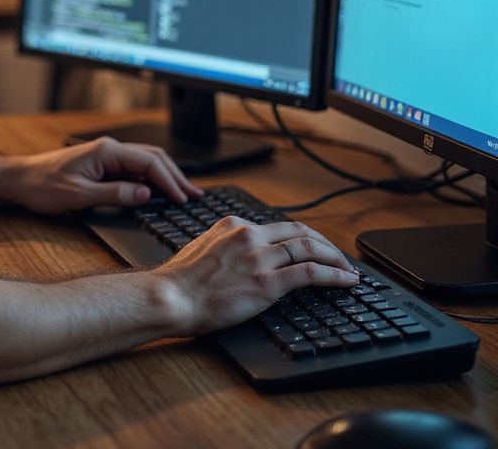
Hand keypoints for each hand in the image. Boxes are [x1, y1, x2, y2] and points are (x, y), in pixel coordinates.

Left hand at [6, 136, 202, 214]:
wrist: (19, 180)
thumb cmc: (43, 186)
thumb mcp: (79, 196)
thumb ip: (115, 195)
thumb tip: (146, 196)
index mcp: (106, 151)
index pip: (149, 163)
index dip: (169, 181)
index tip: (183, 199)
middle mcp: (108, 149)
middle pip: (153, 158)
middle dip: (175, 176)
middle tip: (194, 196)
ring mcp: (105, 156)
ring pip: (144, 162)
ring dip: (165, 177)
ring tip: (184, 193)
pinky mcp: (101, 165)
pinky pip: (133, 169)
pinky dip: (150, 180)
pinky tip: (158, 192)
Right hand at [155, 216, 359, 335]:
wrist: (173, 297)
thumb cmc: (182, 280)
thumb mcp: (203, 246)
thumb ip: (226, 242)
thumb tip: (241, 247)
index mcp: (233, 225)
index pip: (277, 226)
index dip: (301, 237)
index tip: (313, 248)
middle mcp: (249, 235)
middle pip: (299, 231)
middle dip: (325, 243)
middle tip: (339, 256)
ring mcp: (258, 257)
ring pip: (308, 248)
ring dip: (335, 257)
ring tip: (349, 269)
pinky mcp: (266, 282)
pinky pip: (310, 273)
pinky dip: (334, 275)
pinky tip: (347, 280)